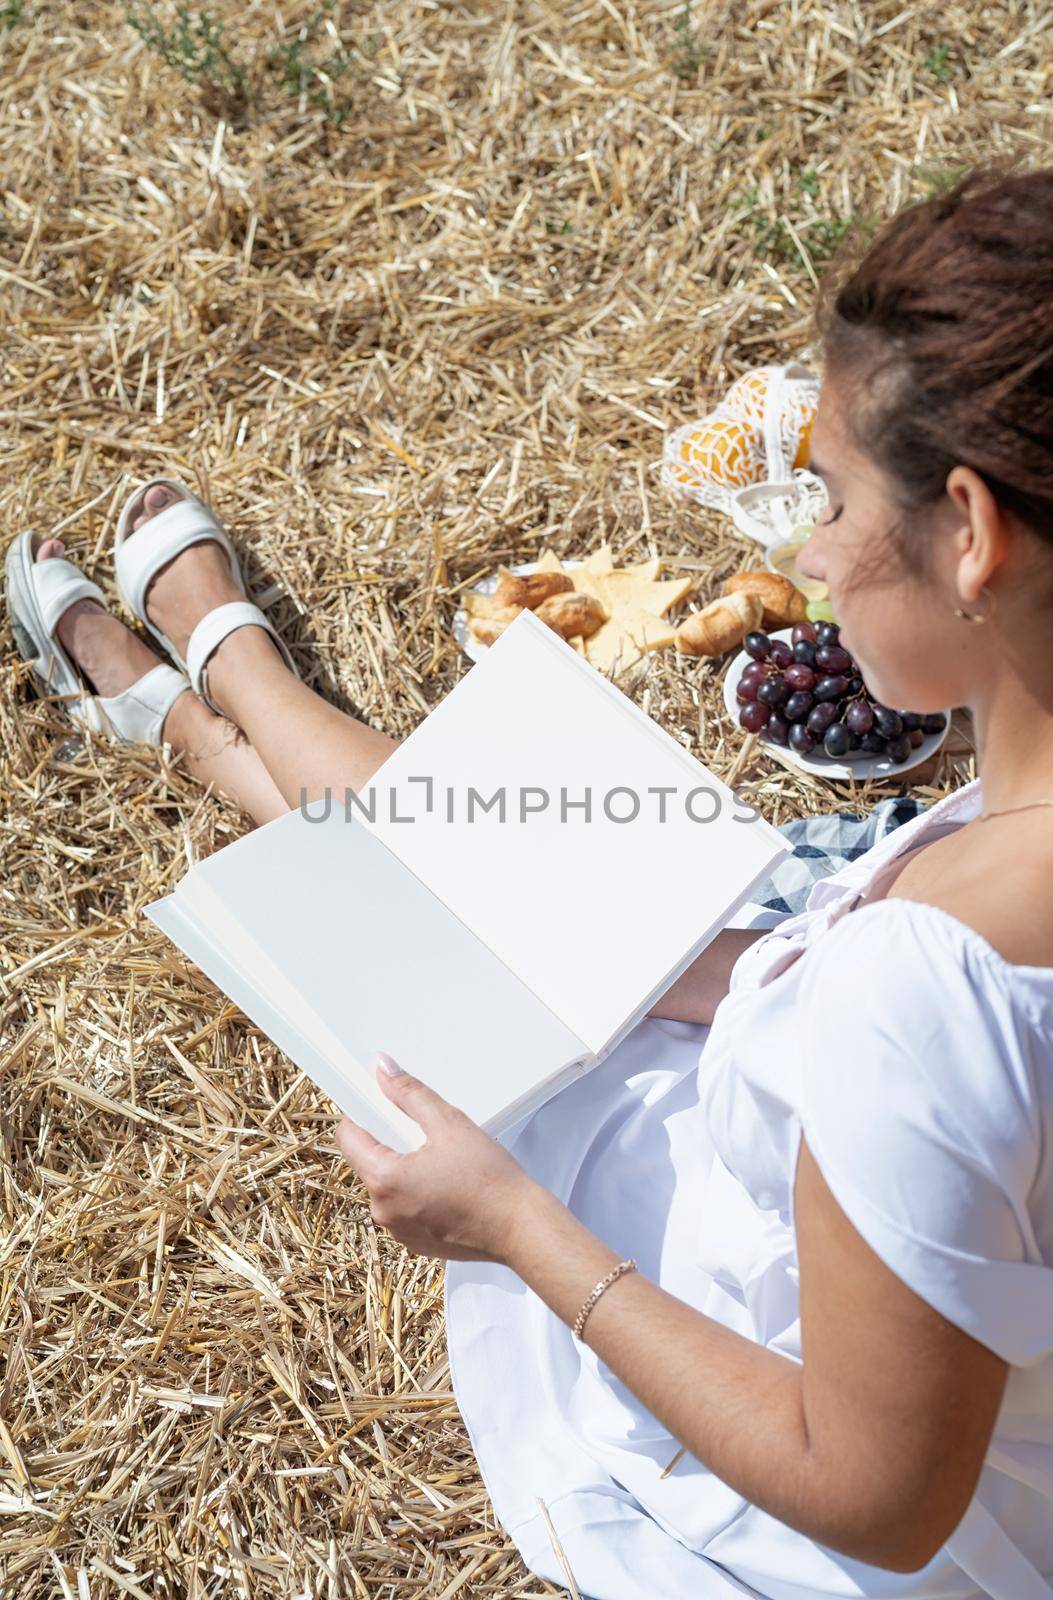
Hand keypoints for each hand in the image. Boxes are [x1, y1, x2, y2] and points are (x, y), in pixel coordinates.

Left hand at [334, 1053, 538, 1262]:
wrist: (520, 1228)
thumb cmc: (489, 1180)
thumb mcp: (449, 1124)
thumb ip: (410, 1094)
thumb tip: (383, 1069)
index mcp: (384, 1180)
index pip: (348, 1138)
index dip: (359, 1115)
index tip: (376, 1103)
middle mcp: (383, 1211)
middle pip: (369, 1161)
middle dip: (389, 1141)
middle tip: (423, 1129)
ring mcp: (398, 1231)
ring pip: (388, 1185)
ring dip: (404, 1168)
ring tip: (441, 1159)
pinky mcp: (416, 1242)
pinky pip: (404, 1208)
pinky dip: (417, 1192)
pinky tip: (447, 1184)